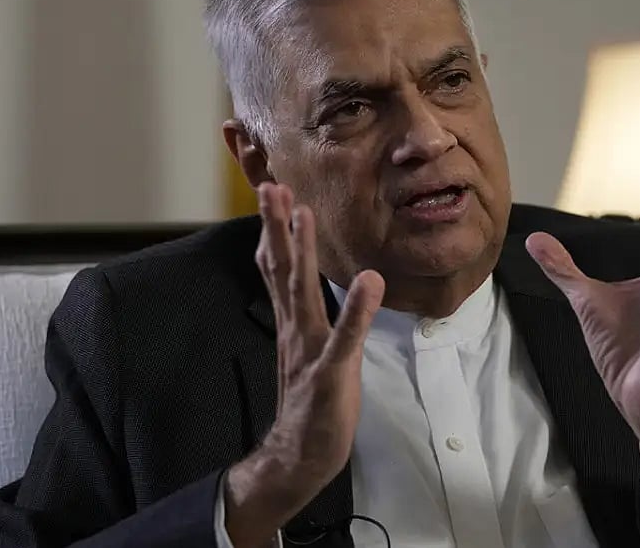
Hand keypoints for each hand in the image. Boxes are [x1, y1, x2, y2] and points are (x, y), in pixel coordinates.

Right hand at [225, 183, 384, 547]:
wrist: (299, 454)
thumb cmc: (310, 399)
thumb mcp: (305, 345)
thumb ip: (302, 310)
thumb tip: (301, 276)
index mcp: (292, 321)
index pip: (278, 265)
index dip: (273, 226)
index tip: (270, 186)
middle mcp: (296, 328)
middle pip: (282, 269)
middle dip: (277, 226)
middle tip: (270, 185)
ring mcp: (310, 350)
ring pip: (302, 292)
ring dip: (303, 252)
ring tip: (305, 214)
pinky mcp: (330, 373)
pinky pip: (344, 338)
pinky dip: (356, 309)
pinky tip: (370, 281)